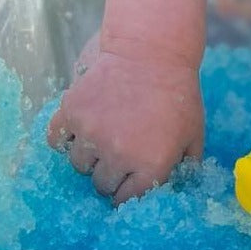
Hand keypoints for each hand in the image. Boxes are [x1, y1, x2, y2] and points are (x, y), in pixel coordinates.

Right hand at [46, 34, 202, 203]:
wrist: (152, 50)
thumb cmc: (177, 92)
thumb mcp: (193, 132)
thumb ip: (187, 165)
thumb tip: (180, 188)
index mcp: (151, 165)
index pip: (127, 199)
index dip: (127, 190)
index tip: (126, 183)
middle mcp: (118, 155)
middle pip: (101, 184)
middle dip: (109, 174)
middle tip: (116, 153)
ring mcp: (92, 133)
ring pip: (78, 164)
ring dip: (88, 155)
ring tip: (101, 135)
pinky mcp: (71, 112)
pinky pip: (57, 139)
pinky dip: (64, 136)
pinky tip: (79, 128)